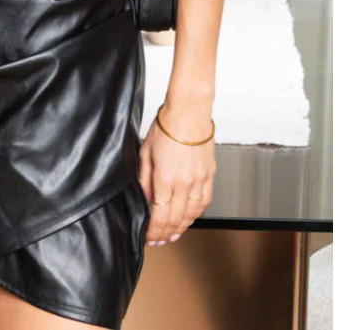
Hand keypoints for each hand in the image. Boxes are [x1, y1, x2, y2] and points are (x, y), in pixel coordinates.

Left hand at [138, 102, 215, 246]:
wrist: (189, 112)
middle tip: (158, 241)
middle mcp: (184, 183)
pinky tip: (189, 218)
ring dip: (181, 227)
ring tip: (172, 235)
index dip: (153, 231)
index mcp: (165, 178)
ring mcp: (199, 180)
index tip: (148, 237)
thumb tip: (144, 199)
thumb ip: (144, 179)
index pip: (159, 215)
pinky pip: (204, 202)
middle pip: (175, 219)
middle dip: (165, 234)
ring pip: (191, 214)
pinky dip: (196, 214)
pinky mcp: (209, 175)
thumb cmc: (166, 127)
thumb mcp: (145, 152)